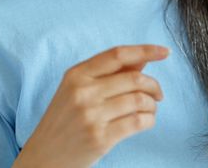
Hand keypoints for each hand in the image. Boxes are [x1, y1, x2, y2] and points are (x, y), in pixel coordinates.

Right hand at [13, 45, 169, 167]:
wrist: (43, 157)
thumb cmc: (64, 120)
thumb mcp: (76, 89)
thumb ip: (108, 73)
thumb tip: (141, 60)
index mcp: (76, 74)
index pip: (118, 54)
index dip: (145, 50)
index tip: (165, 52)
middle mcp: (83, 92)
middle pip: (134, 78)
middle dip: (154, 85)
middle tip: (158, 94)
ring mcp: (91, 115)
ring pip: (139, 100)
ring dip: (152, 105)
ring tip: (149, 109)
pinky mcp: (100, 138)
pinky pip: (138, 122)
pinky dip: (149, 120)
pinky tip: (146, 121)